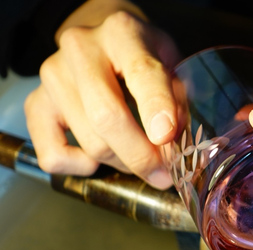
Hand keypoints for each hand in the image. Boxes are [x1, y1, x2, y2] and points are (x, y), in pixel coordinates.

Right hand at [24, 7, 180, 188]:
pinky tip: (100, 158)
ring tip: (139, 157)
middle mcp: (80, 50)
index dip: (156, 108)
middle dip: (140, 155)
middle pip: (106, 116)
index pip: (141, 73)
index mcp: (122, 34)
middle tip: (163, 173)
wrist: (103, 44)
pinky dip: (82, 167)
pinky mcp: (35, 103)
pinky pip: (53, 155)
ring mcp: (53, 77)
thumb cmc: (142, 56)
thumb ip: (177, 97)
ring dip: (122, 162)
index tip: (167, 136)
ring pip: (89, 141)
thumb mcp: (170, 63)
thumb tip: (175, 141)